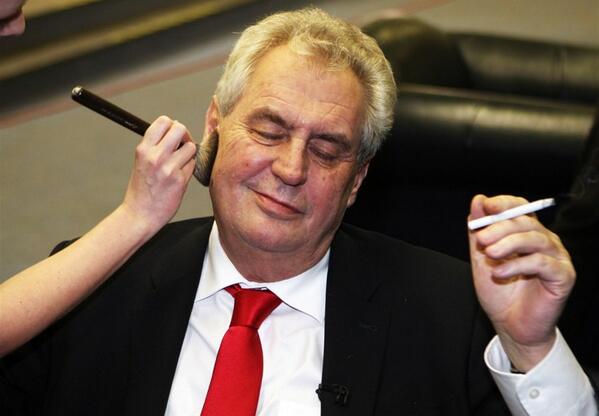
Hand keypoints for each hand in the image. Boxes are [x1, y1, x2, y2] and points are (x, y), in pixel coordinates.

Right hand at [122, 116, 196, 233]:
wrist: (139, 215)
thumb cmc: (142, 190)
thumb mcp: (142, 162)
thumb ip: (155, 146)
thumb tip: (176, 130)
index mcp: (143, 149)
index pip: (163, 121)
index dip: (173, 125)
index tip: (174, 135)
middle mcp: (155, 156)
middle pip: (180, 129)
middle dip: (185, 135)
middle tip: (183, 145)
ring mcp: (168, 168)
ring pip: (191, 147)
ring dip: (189, 154)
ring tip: (179, 165)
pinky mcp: (180, 180)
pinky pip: (193, 165)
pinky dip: (189, 169)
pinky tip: (179, 177)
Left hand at [468, 194, 575, 370]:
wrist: (510, 325)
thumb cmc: (500, 293)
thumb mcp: (481, 259)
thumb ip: (478, 232)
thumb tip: (477, 201)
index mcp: (525, 234)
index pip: (520, 208)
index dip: (504, 203)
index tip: (486, 206)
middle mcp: (544, 241)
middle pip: (526, 222)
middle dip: (500, 227)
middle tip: (481, 238)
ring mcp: (556, 257)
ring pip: (535, 238)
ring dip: (508, 243)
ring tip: (489, 254)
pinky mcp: (563, 276)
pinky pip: (542, 263)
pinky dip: (518, 265)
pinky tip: (499, 272)